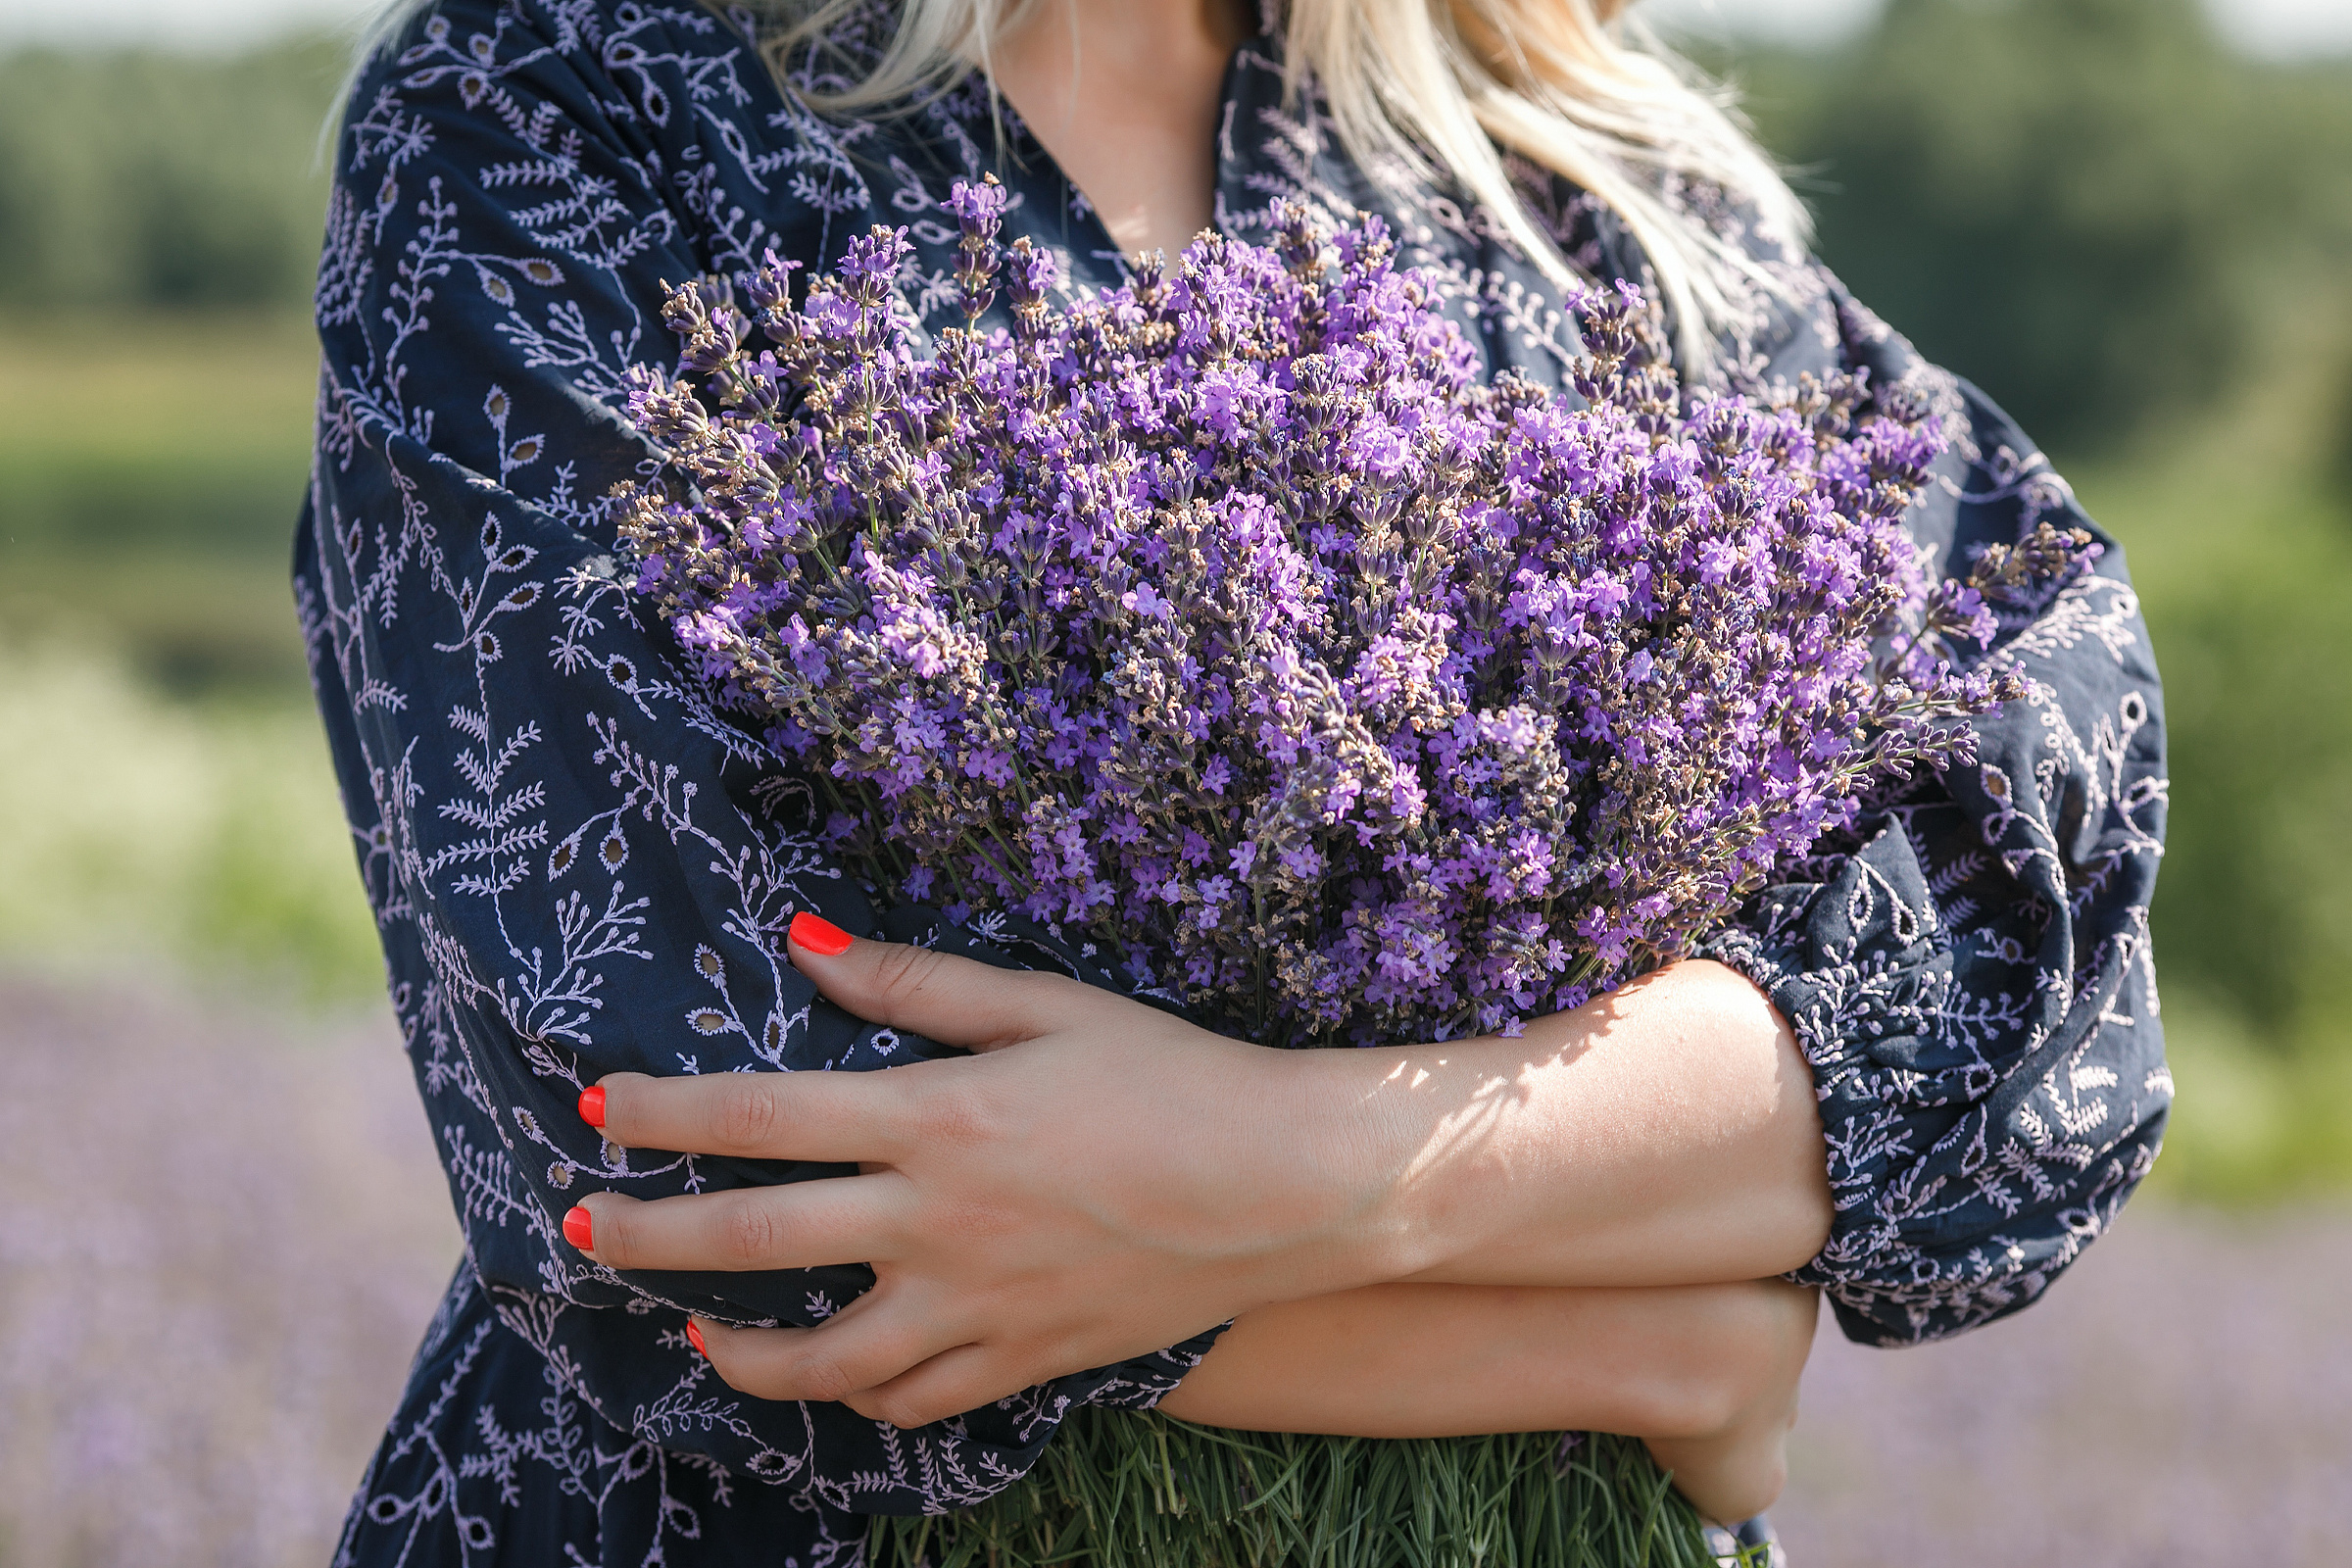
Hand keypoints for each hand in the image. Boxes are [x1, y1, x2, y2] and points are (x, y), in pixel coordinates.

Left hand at [568, 915, 1396, 1427]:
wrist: (1290, 1184)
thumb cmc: (1173, 1074)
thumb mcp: (1047, 1004)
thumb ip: (917, 984)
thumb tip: (804, 945)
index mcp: (938, 1116)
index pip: (760, 1116)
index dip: (662, 1112)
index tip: (596, 1108)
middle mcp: (938, 1222)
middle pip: (753, 1240)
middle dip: (647, 1235)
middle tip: (581, 1228)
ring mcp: (978, 1306)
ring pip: (818, 1358)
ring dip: (734, 1350)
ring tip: (693, 1334)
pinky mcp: (1023, 1362)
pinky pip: (912, 1402)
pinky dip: (856, 1396)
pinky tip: (834, 1371)